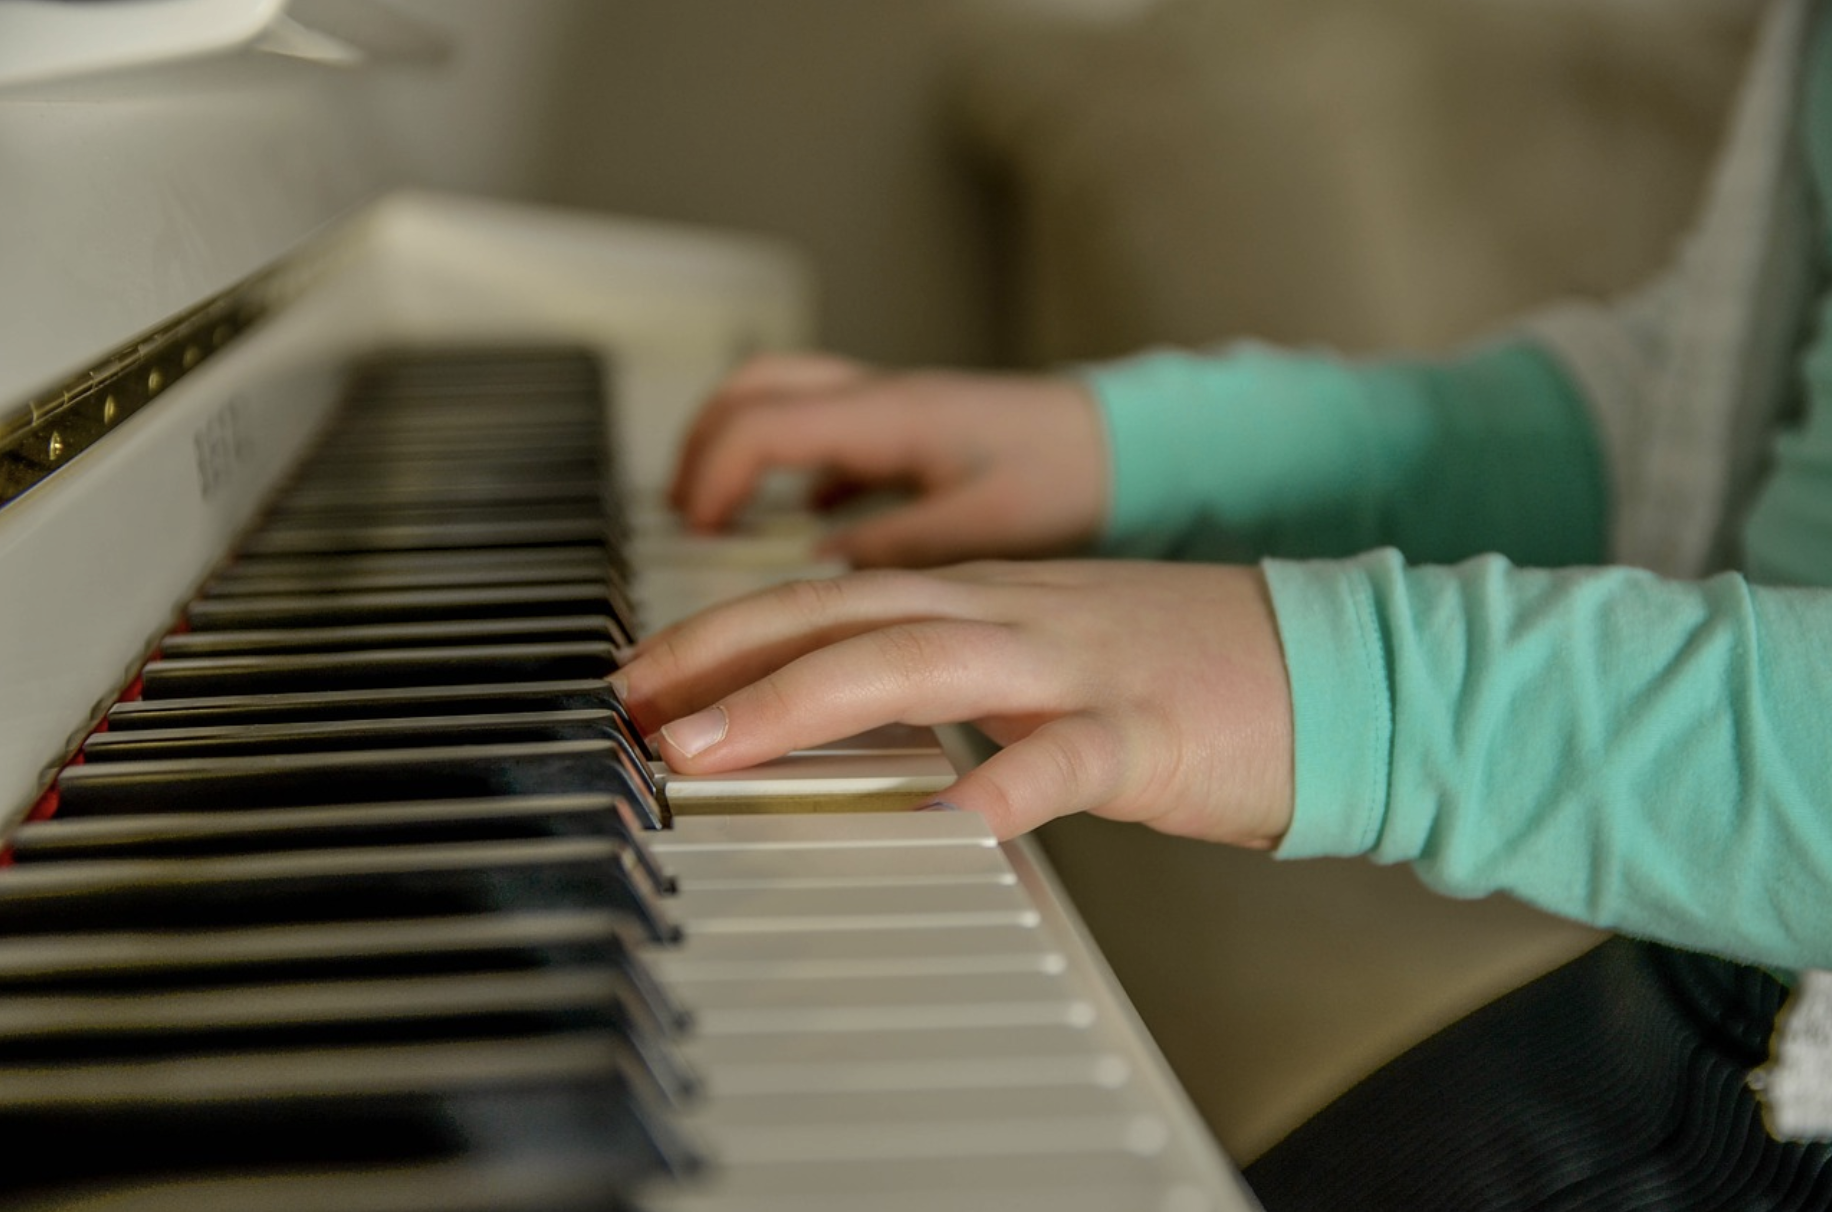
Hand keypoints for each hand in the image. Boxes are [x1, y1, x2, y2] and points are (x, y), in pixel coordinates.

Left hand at [613, 560, 1294, 846]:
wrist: (1338, 664)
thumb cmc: (1190, 673)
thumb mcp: (1054, 653)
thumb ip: (959, 672)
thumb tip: (857, 709)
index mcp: (989, 600)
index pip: (832, 598)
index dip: (727, 630)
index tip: (646, 675)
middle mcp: (1013, 615)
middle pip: (844, 616)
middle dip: (722, 657)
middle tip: (631, 708)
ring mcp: (1077, 666)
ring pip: (920, 664)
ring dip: (801, 701)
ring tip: (709, 745)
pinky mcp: (1148, 731)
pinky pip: (1068, 756)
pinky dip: (1002, 782)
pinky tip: (946, 818)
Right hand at [668, 352, 1108, 567]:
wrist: (1136, 449)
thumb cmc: (1075, 477)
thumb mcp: (985, 527)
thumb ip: (897, 548)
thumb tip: (817, 571)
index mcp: (890, 416)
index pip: (760, 426)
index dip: (711, 478)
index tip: (696, 535)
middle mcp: (883, 401)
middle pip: (753, 392)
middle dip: (702, 448)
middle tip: (683, 517)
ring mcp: (896, 413)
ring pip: (786, 405)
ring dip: (742, 452)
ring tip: (722, 521)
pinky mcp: (916, 435)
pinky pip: (831, 437)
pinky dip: (796, 472)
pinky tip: (804, 528)